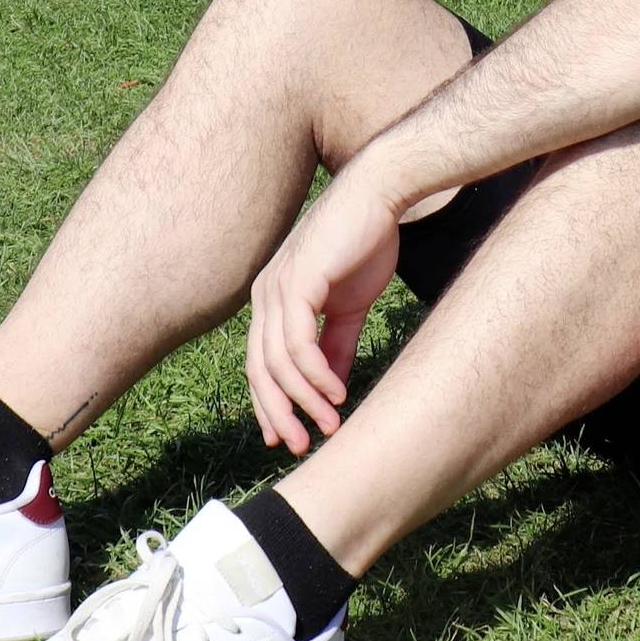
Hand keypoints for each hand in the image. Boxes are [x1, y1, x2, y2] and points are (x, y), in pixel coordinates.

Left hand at [244, 166, 402, 452]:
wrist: (380, 195)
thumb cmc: (365, 242)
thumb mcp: (349, 305)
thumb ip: (337, 344)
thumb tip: (332, 386)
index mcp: (273, 300)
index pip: (261, 364)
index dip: (271, 404)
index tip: (288, 437)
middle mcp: (265, 296)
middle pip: (259, 371)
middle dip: (279, 413)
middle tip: (301, 446)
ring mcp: (276, 289)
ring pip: (277, 364)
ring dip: (303, 401)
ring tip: (328, 425)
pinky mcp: (296, 283)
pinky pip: (298, 344)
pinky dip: (315, 375)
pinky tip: (336, 394)